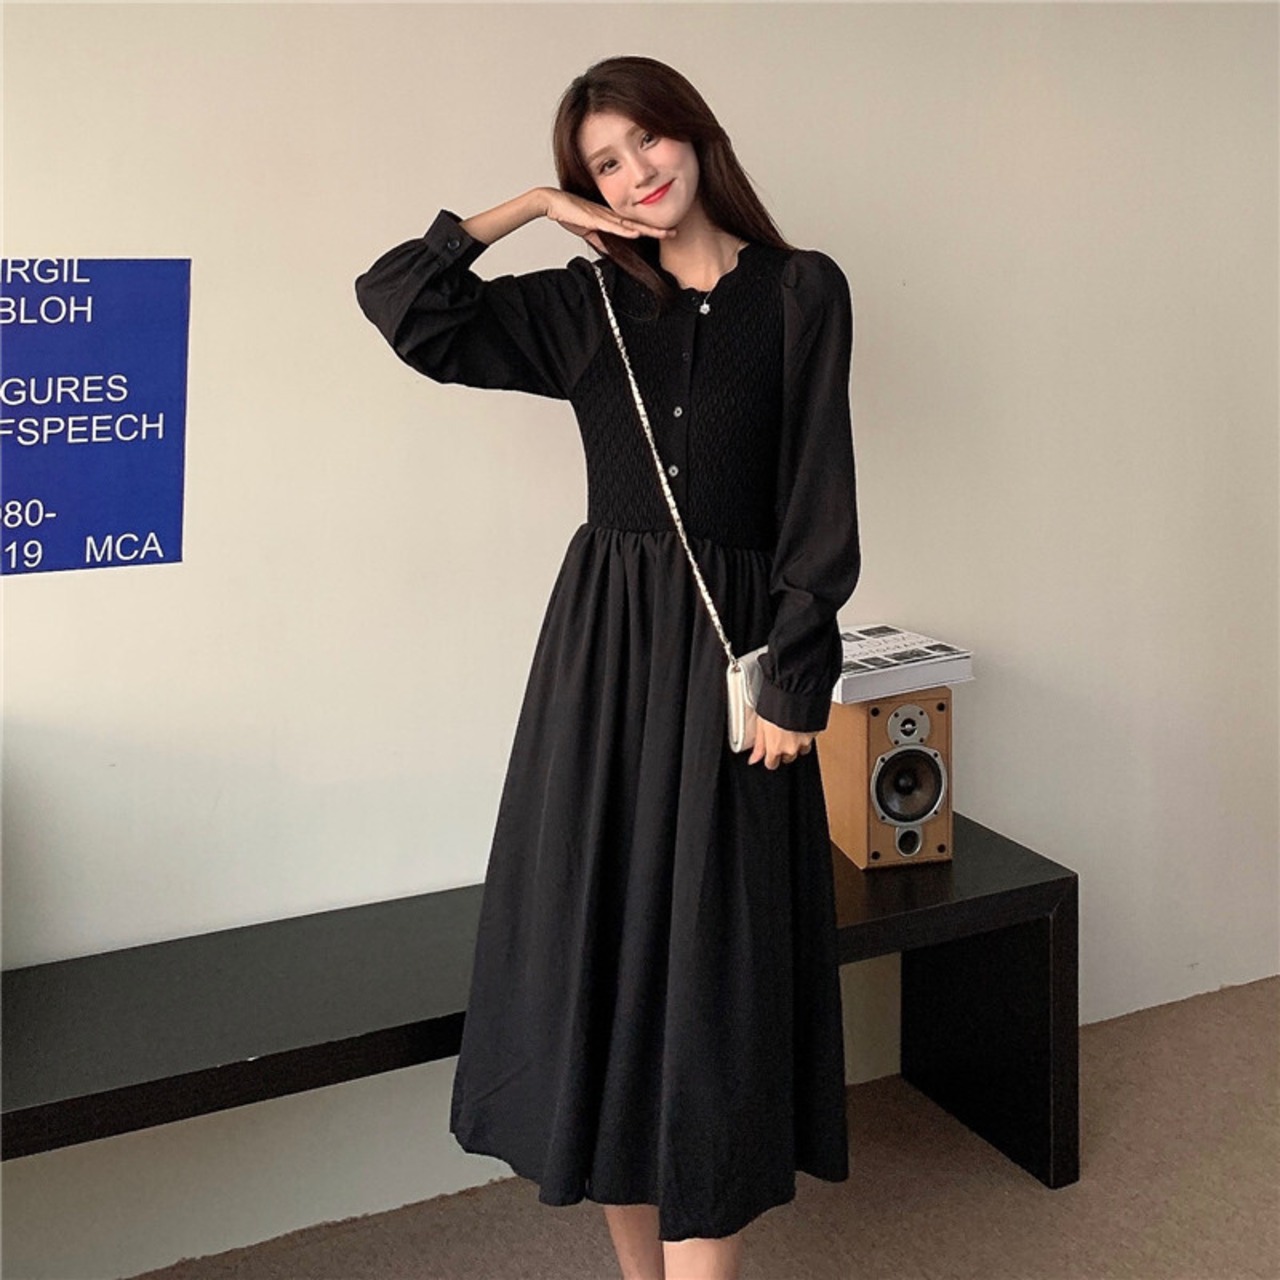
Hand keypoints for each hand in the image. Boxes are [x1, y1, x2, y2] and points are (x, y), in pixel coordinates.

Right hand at [537, 188, 675, 254]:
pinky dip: (626, 229)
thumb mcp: (588, 231)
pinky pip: (612, 225)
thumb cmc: (568, 212)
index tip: (666, 232)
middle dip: (657, 229)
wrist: (551, 202)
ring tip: (664, 233)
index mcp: (610, 217)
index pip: (634, 224)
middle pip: (638, 223)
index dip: (651, 228)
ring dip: (648, 229)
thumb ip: (601, 240)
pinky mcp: (594, 218)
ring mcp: (603, 215)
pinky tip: (637, 232)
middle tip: (675, 232)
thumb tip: (612, 251)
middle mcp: (610, 215)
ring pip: (630, 224)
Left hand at [747, 715, 816, 768]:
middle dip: (784, 749)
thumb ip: (759, 745)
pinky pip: (810, 737)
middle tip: (781, 735)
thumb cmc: (775, 708)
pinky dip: (806, 733)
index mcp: (775, 748)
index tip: (770, 754)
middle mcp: (791, 749)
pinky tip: (800, 722)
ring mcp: (805, 742)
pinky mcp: (815, 733)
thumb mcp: (760, 725)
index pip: (772, 764)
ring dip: (797, 742)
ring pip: (801, 749)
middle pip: (787, 757)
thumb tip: (753, 759)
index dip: (770, 759)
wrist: (795, 694)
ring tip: (792, 728)